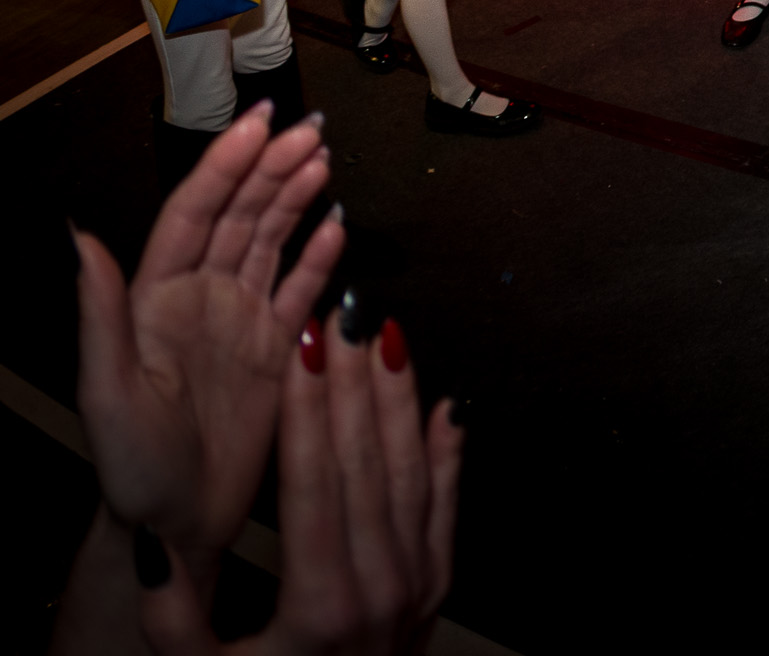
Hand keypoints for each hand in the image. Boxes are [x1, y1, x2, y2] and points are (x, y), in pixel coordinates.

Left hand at [74, 106, 341, 576]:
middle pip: (239, 214)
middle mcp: (200, 296)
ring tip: (323, 158)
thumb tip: (78, 238)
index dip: (227, 164)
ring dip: (295, 197)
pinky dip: (318, 255)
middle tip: (310, 128)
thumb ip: (101, 314)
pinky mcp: (273, 347)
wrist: (176, 528)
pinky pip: (299, 288)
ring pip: (270, 239)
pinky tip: (337, 227)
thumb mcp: (108, 394)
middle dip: (272, 166)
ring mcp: (239, 318)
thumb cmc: (133, 468)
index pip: (196, 213)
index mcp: (157, 298)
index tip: (259, 124)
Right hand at [137, 308, 461, 655]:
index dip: (309, 409)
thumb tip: (159, 543)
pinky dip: (449, 450)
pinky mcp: (438, 586)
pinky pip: (447, 504)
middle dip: (353, 380)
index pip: (315, 481)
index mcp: (319, 603)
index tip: (303, 347)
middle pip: (366, 460)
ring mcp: (418, 584)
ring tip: (386, 331)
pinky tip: (447, 402)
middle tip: (345, 311)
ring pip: (410, 469)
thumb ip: (171, 618)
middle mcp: (379, 585)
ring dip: (399, 396)